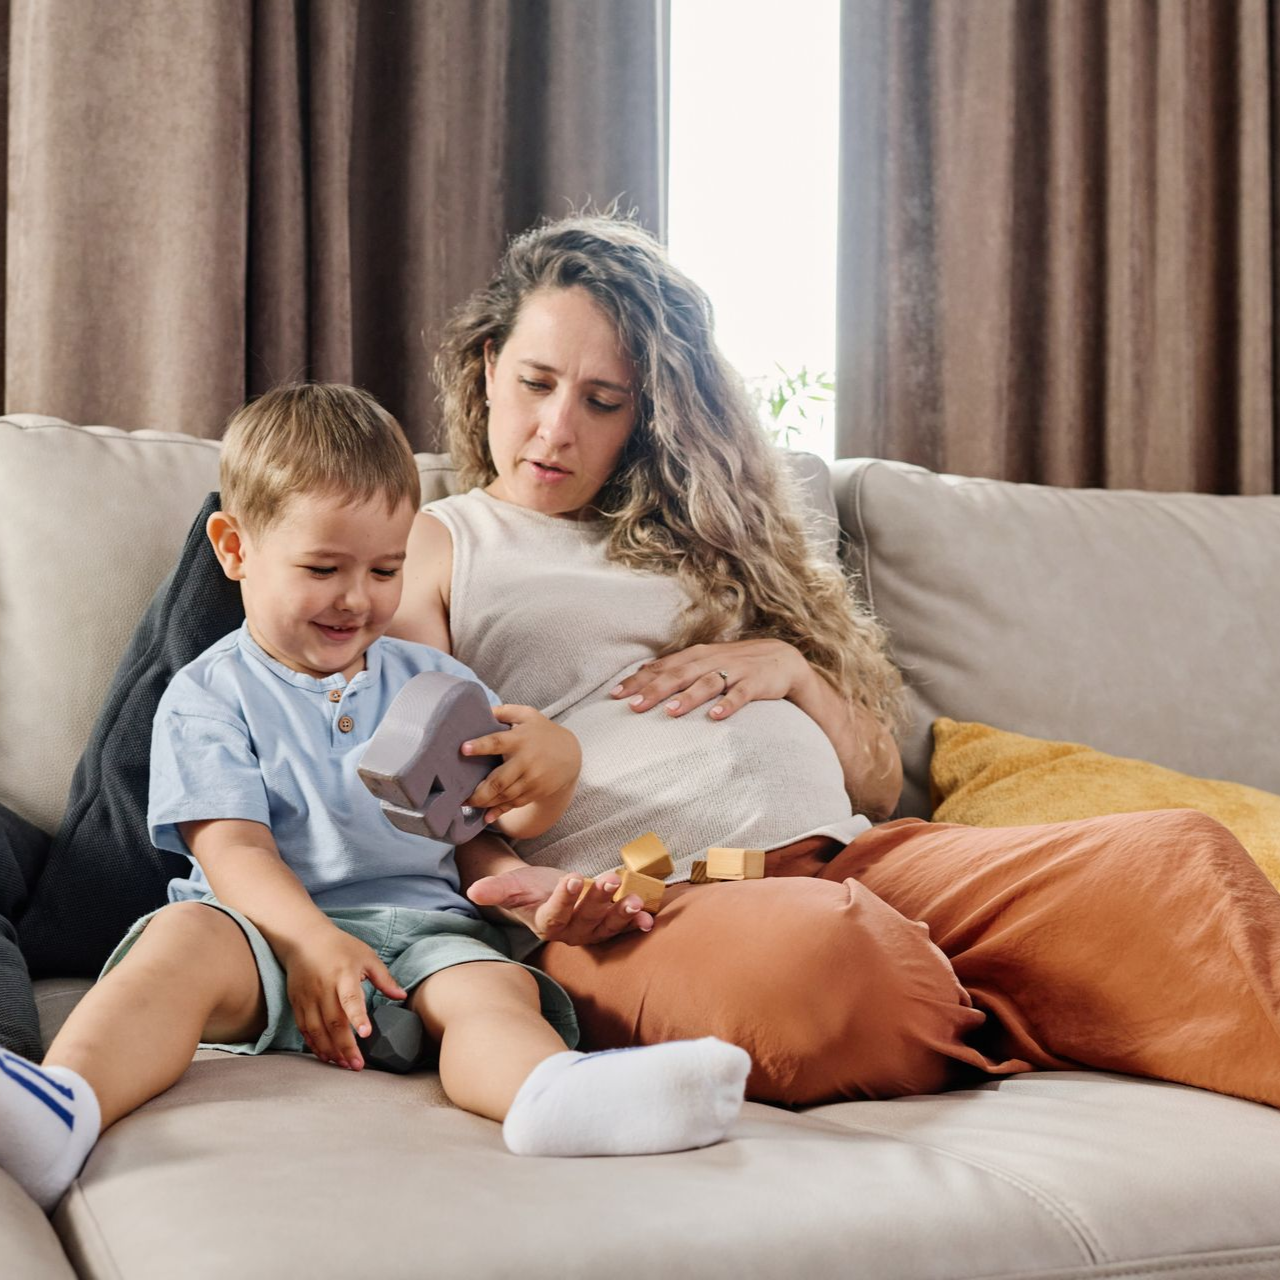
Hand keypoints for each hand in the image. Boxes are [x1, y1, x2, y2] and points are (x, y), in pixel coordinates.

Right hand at [283, 925, 407, 1069]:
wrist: (304, 939)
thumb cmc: (340, 947)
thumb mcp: (367, 956)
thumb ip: (384, 979)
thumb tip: (402, 996)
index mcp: (344, 975)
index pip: (350, 999)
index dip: (358, 1018)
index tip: (366, 1034)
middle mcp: (324, 988)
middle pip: (333, 1022)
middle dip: (346, 1046)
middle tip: (358, 1066)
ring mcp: (308, 997)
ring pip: (317, 1030)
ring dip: (330, 1050)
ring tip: (343, 1065)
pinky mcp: (297, 1003)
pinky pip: (304, 1029)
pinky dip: (314, 1045)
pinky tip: (326, 1056)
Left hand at [461, 705, 580, 822]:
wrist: (570, 755)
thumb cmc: (543, 732)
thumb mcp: (528, 715)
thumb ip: (505, 712)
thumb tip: (481, 710)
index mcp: (519, 739)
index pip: (497, 742)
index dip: (480, 746)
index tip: (463, 749)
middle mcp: (525, 761)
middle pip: (499, 780)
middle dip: (478, 792)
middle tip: (460, 797)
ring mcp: (531, 779)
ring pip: (505, 795)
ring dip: (485, 803)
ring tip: (467, 805)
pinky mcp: (535, 792)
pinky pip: (514, 804)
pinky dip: (500, 811)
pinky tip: (486, 816)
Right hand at [467, 863, 655, 942]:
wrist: (543, 894)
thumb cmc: (528, 890)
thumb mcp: (511, 885)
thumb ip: (496, 889)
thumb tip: (473, 890)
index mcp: (545, 923)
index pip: (554, 914)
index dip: (564, 899)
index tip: (571, 878)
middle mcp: (570, 932)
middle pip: (586, 918)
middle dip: (599, 899)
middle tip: (609, 879)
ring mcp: (590, 930)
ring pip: (606, 925)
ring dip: (622, 913)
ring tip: (636, 900)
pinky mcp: (607, 925)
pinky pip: (621, 927)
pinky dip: (636, 923)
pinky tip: (648, 918)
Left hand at [610, 639, 811, 720]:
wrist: (783, 659)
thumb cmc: (735, 665)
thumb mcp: (705, 662)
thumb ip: (677, 668)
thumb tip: (642, 673)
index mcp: (695, 656)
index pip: (661, 667)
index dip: (638, 680)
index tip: (615, 696)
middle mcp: (711, 660)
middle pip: (678, 674)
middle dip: (655, 689)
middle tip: (634, 706)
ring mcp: (734, 671)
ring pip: (707, 683)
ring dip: (688, 697)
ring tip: (670, 712)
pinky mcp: (756, 683)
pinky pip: (740, 695)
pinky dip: (728, 705)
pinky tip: (715, 717)